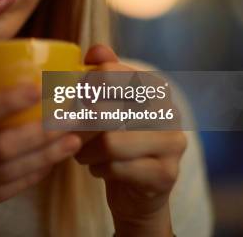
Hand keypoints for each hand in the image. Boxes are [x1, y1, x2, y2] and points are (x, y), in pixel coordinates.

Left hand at [73, 45, 185, 236]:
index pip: (111, 73)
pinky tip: (98, 169)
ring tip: (82, 153)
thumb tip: (95, 50)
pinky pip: (117, 168)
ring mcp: (172, 143)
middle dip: (79, 124)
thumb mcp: (110, 105)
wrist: (140, 192)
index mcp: (154, 86)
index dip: (84, 86)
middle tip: (70, 132)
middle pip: (107, 109)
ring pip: (111, 142)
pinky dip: (99, 169)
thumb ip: (104, 74)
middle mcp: (169, 110)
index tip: (75, 100)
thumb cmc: (118, 140)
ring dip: (86, 150)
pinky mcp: (166, 174)